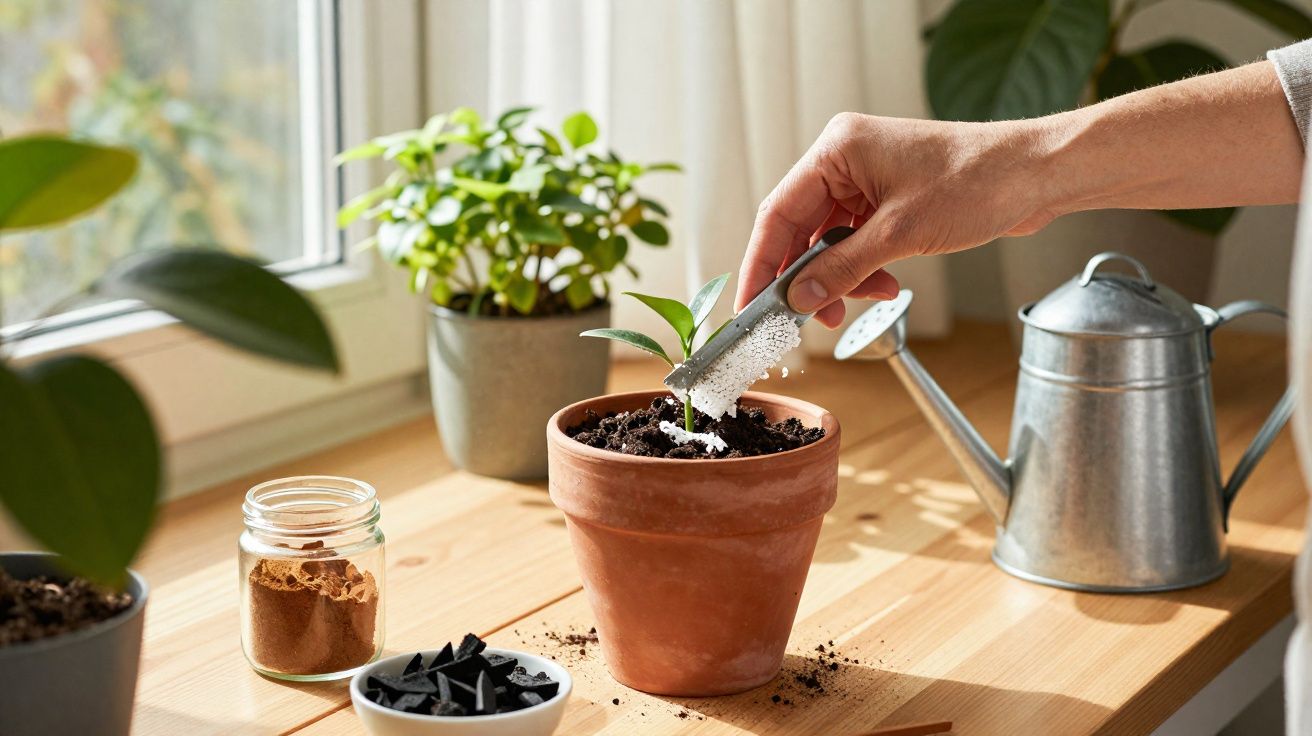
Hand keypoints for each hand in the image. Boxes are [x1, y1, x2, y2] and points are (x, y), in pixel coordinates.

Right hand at [735, 113, 1057, 327]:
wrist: (1036, 175)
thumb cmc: (977, 182)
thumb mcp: (899, 234)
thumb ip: (841, 269)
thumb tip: (797, 299)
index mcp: (836, 149)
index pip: (778, 213)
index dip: (760, 264)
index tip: (750, 306)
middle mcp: (845, 159)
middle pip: (801, 229)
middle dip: (805, 277)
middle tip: (803, 319)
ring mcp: (866, 178)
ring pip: (828, 240)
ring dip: (840, 277)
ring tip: (862, 300)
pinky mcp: (887, 198)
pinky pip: (855, 240)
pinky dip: (862, 268)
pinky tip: (882, 284)